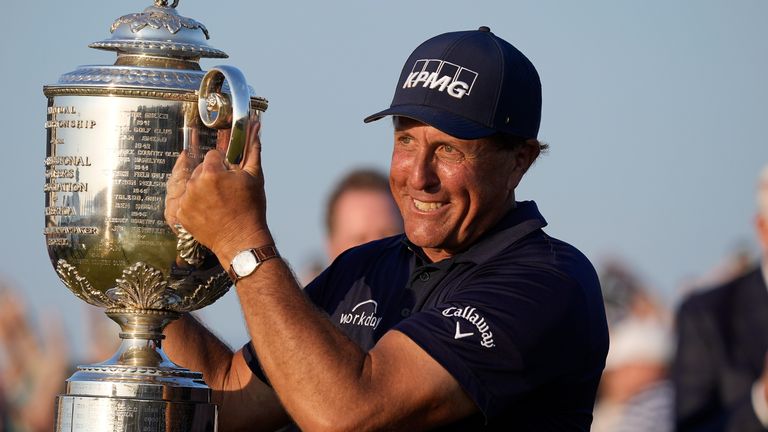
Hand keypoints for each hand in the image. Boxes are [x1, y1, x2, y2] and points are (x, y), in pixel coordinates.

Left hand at [176, 118, 272, 264]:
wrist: (241, 241)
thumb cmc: (251, 209)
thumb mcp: (254, 177)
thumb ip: (252, 149)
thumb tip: (255, 125)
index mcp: (211, 172)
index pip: (213, 157)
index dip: (223, 166)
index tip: (230, 178)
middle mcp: (194, 184)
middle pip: (201, 170)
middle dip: (212, 177)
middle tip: (226, 193)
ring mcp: (185, 201)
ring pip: (192, 185)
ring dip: (202, 190)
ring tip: (218, 203)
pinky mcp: (181, 215)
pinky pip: (185, 201)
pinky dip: (194, 205)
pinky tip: (208, 212)